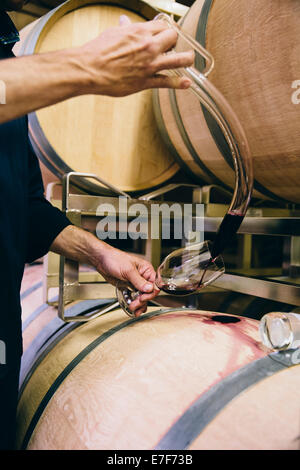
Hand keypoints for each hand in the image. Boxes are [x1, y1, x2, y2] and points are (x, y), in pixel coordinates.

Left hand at [50, 225, 159, 315]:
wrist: (101, 260)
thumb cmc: (114, 259)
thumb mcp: (128, 270)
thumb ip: (139, 281)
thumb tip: (150, 288)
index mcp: (146, 270)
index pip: (154, 284)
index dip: (150, 293)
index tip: (142, 298)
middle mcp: (143, 277)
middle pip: (148, 293)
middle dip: (142, 300)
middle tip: (134, 305)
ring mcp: (136, 283)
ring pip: (143, 297)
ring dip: (139, 305)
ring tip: (133, 309)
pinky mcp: (129, 287)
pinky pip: (135, 297)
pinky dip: (135, 303)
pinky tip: (134, 309)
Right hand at [77, 15, 193, 96]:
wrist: (91, 69)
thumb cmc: (98, 51)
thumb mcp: (113, 33)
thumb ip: (125, 29)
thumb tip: (126, 22)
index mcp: (140, 32)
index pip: (163, 26)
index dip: (166, 31)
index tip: (167, 35)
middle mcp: (149, 46)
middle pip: (174, 39)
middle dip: (175, 42)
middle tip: (173, 47)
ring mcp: (150, 65)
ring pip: (178, 60)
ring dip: (187, 59)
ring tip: (189, 60)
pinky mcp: (146, 81)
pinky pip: (167, 82)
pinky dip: (179, 83)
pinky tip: (187, 83)